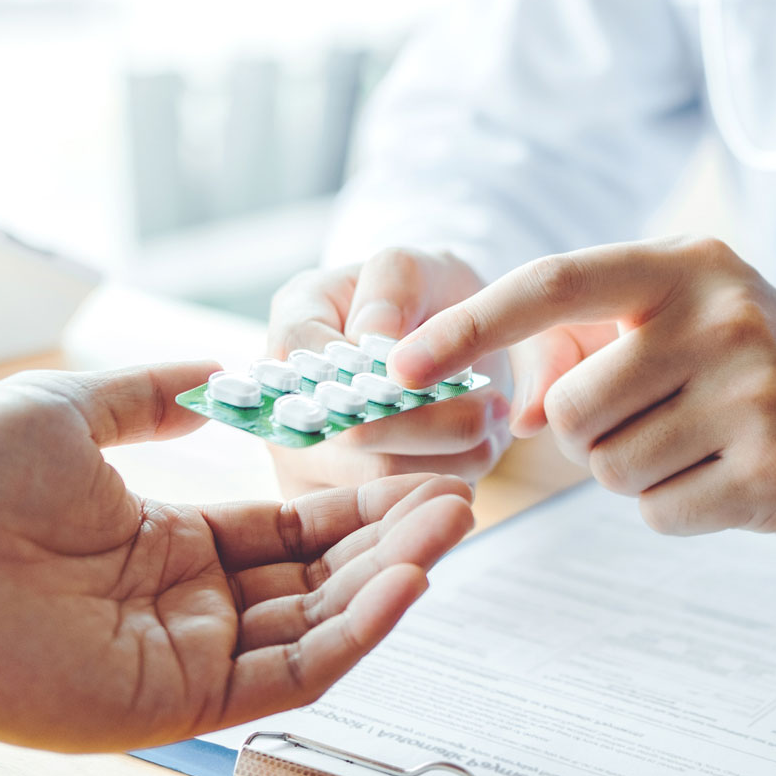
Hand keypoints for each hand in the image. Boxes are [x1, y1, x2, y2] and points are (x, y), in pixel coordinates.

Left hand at [0, 363, 474, 750]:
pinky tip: (407, 582)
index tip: (413, 472)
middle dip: (390, 537)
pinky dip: (357, 632)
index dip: (353, 503)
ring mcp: (187, 654)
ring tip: (451, 524)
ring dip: (391, 577)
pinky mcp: (180, 701)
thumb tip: (219, 372)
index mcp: (167, 541)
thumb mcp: (69, 409)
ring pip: (319, 622)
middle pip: (318, 575)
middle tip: (458, 498)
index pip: (288, 528)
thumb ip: (150, 394)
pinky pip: (291, 671)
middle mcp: (188, 602)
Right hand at [267, 248, 511, 495]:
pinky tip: (475, 456)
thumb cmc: (422, 295)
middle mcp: (285, 404)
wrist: (442, 338)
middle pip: (351, 437)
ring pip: (381, 481)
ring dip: (449, 457)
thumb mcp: (414, 265)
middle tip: (490, 408)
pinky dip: (447, 484)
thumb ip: (392, 287)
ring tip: (490, 426)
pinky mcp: (343, 503)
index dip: (375, 376)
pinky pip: (396, 510)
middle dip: (429, 424)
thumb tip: (371, 340)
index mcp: (292, 330)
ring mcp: (309, 461)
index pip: (312, 362)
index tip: (434, 373)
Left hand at [386, 236, 775, 559]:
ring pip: (608, 468)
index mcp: (688, 264)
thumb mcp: (682, 322)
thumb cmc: (759, 366)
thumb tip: (508, 410)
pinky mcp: (774, 469)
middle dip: (587, 434)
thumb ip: (589, 346)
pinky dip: (675, 508)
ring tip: (700, 443)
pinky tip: (728, 477)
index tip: (398, 364)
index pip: (555, 283)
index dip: (470, 325)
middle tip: (652, 420)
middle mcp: (723, 315)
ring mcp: (755, 392)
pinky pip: (657, 513)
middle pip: (571, 409)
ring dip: (634, 471)